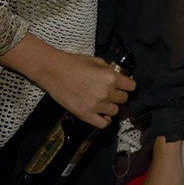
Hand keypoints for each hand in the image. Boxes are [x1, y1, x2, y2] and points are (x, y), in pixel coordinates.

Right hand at [0, 34, 135, 127]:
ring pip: (114, 111)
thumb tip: (118, 77)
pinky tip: (102, 114)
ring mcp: (96, 105)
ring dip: (111, 106)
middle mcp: (106, 92)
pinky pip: (103, 124)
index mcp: (111, 77)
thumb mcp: (96, 61)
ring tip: (103, 101)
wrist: (52, 70)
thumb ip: (109, 70)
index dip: (127, 85)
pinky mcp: (85, 114)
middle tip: (110, 92)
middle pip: (123, 99)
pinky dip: (105, 120)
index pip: (131, 86)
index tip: (123, 85)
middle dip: (118, 95)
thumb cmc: (73, 63)